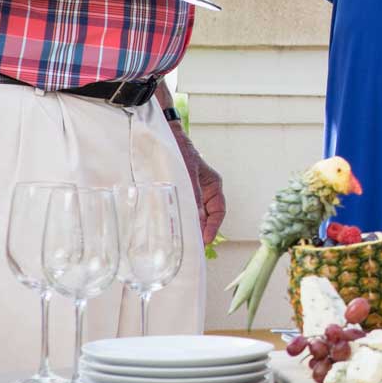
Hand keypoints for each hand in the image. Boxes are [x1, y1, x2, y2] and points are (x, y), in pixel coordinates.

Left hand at [170, 120, 226, 243]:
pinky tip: (169, 227)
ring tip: (180, 240)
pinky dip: (177, 219)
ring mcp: (190, 193)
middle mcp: (203, 191)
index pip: (218, 211)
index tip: (205, 240)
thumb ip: (194, 196)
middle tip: (192, 246)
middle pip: (206, 217)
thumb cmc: (180, 150)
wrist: (163, 136)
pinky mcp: (176, 193)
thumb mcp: (189, 173)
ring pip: (193, 215)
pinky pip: (180, 210)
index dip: (213, 227)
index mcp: (213, 186)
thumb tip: (197, 220)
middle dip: (200, 231)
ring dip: (188, 226)